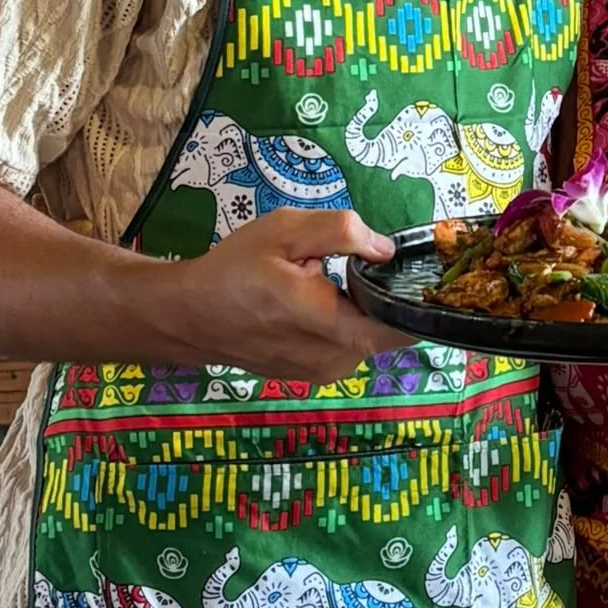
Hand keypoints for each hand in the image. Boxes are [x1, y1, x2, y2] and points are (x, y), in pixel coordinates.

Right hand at [158, 207, 410, 382]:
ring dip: (364, 310)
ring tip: (334, 279)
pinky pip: (349, 346)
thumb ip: (341, 232)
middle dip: (386, 296)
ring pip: (369, 338)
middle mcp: (333, 359)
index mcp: (327, 323)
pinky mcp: (313, 375)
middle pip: (388, 329)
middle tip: (368, 262)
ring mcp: (323, 373)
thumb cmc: (234, 269)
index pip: (400, 328)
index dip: (418, 302)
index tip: (421, 272)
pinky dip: (347, 323)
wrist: (187, 315)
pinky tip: (321, 299)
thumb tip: (386, 248)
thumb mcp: (285, 232)